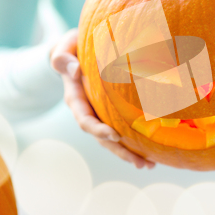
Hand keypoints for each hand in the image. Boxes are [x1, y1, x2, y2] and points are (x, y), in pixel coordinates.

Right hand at [50, 29, 154, 168]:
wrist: (73, 52)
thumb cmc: (70, 48)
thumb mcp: (64, 48)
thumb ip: (63, 58)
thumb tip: (75, 69)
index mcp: (75, 98)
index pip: (85, 119)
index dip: (98, 129)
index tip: (115, 135)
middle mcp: (87, 110)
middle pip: (101, 137)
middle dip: (120, 151)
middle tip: (140, 163)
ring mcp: (98, 114)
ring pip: (112, 139)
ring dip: (129, 154)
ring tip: (148, 165)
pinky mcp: (108, 113)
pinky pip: (120, 130)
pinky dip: (133, 143)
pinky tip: (151, 153)